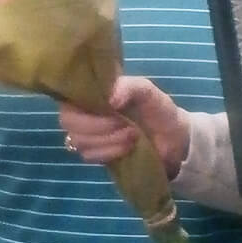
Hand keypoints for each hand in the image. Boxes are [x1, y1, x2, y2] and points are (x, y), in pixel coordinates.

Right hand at [59, 75, 189, 178]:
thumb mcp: (148, 91)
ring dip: (107, 139)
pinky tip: (127, 147)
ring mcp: (90, 134)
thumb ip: (130, 87)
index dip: (82, 104)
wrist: (173, 139)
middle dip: (97, 125)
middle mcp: (87, 112)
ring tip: (132, 135)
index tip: (108, 107)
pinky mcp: (96, 153)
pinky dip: (109, 152)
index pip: (68, 96)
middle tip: (123, 124)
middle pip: (68, 120)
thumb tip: (110, 99)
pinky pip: (88, 155)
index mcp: (95, 92)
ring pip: (77, 139)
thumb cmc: (158, 110)